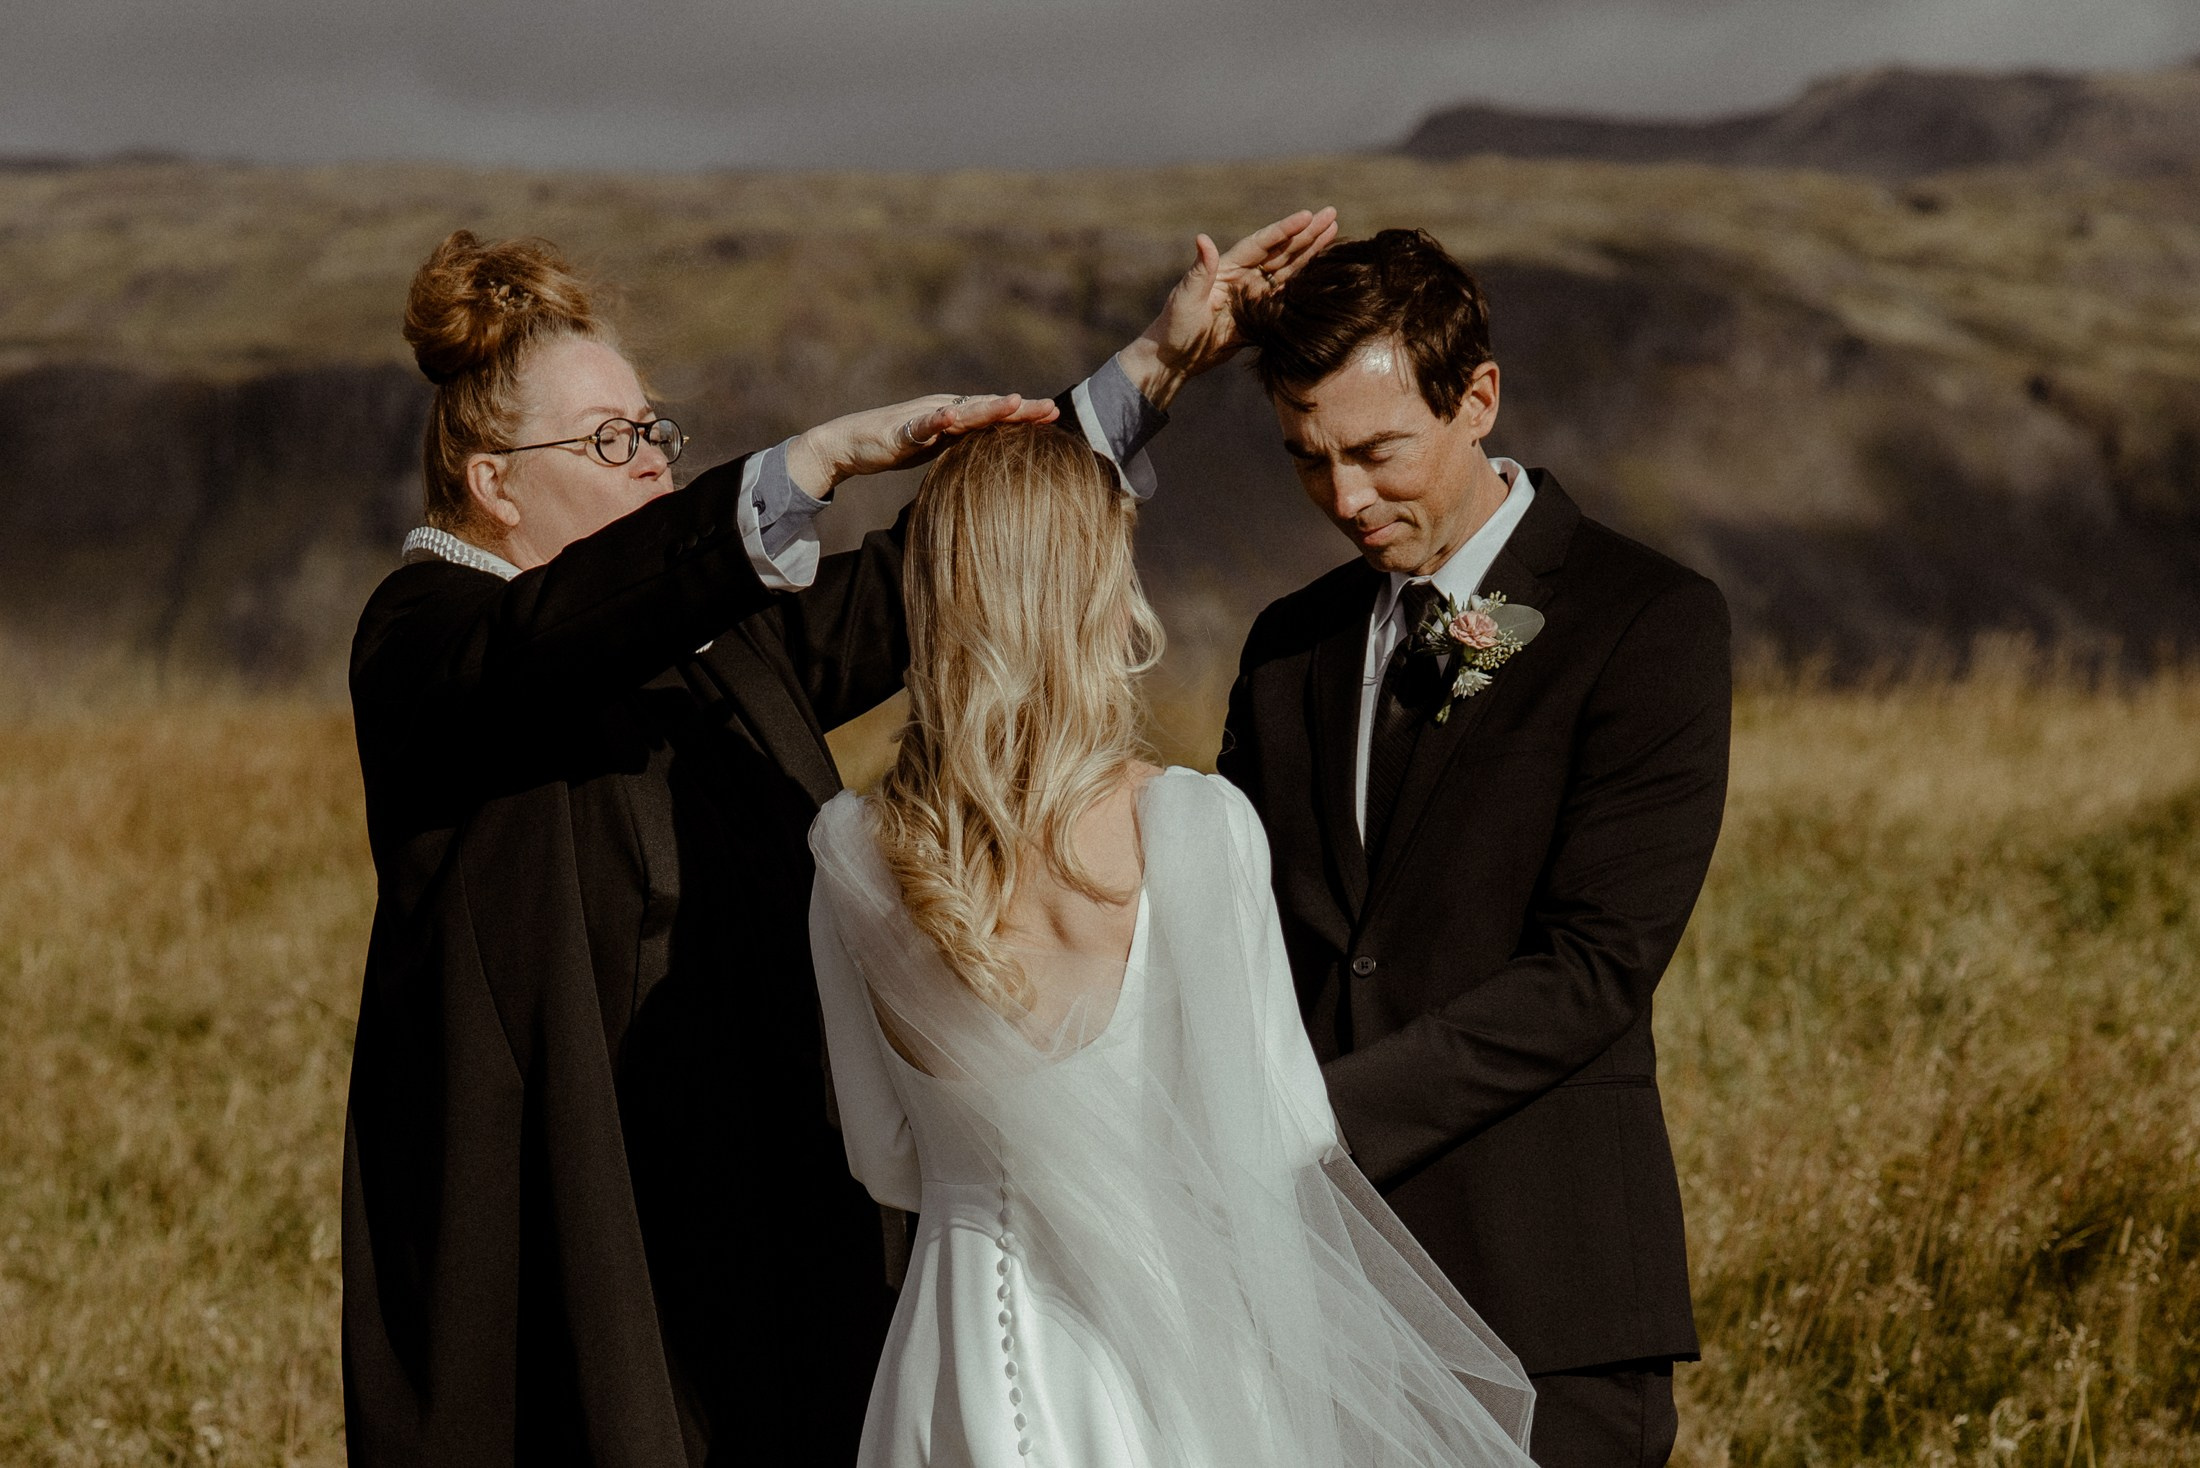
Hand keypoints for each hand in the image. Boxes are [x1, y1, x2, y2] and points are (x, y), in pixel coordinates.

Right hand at [786, 392, 1060, 499]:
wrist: (848, 444)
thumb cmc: (894, 446)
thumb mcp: (937, 449)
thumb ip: (963, 447)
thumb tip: (993, 456)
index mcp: (955, 417)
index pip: (995, 416)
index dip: (1024, 415)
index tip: (1055, 416)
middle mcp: (943, 410)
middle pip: (987, 409)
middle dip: (1020, 410)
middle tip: (1051, 409)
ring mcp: (923, 418)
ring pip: (961, 412)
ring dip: (988, 408)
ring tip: (1015, 403)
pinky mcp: (900, 430)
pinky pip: (921, 425)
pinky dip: (936, 420)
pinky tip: (951, 415)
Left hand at [1116, 206, 1338, 410]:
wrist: (1174, 358)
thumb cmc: (1174, 326)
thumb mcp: (1186, 298)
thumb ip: (1199, 270)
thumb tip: (1202, 238)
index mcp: (1228, 267)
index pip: (1262, 244)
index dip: (1285, 230)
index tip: (1308, 216)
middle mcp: (1243, 276)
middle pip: (1281, 251)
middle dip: (1306, 234)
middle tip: (1331, 215)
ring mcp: (1253, 295)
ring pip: (1288, 269)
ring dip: (1310, 252)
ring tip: (1333, 232)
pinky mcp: (1259, 314)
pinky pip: (1286, 295)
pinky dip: (1305, 282)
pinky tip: (1322, 269)